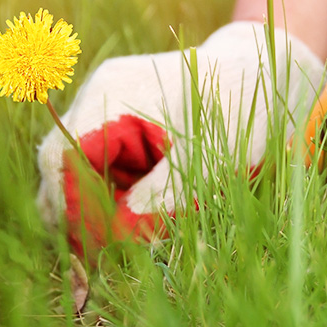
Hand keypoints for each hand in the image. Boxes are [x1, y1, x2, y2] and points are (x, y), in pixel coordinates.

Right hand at [36, 22, 326, 253]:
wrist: (267, 72)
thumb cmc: (243, 110)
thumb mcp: (209, 164)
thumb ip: (159, 201)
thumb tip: (113, 240)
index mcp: (111, 96)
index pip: (60, 161)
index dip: (72, 210)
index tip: (99, 250)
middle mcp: (97, 97)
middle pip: (59, 168)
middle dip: (81, 214)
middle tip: (111, 255)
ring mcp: (104, 106)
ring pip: (76, 173)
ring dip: (99, 206)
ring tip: (137, 229)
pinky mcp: (116, 120)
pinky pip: (98, 166)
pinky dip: (113, 194)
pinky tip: (143, 209)